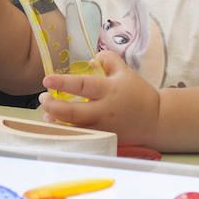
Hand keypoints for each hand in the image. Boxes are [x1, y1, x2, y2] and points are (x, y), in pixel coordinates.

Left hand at [39, 51, 160, 145]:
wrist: (156, 120)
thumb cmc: (138, 93)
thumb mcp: (125, 71)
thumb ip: (108, 60)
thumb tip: (92, 59)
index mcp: (109, 90)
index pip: (82, 85)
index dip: (62, 83)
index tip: (47, 80)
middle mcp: (104, 110)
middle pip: (73, 112)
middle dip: (53, 106)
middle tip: (43, 99)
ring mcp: (103, 127)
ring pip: (74, 127)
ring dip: (57, 122)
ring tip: (46, 115)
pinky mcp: (104, 138)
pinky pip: (82, 136)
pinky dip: (68, 131)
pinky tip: (59, 127)